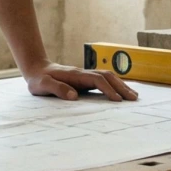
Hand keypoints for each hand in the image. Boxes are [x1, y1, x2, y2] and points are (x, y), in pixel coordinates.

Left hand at [23, 62, 137, 101]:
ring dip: (121, 85)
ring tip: (133, 96)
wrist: (37, 69)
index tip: (117, 100)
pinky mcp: (85, 80)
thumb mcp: (43, 85)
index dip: (108, 89)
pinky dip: (115, 85)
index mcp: (75, 75)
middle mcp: (83, 73)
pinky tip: (122, 93)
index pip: (96, 80)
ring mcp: (85, 76)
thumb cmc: (39, 79)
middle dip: (121, 86)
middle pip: (107, 76)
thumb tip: (74, 96)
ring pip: (108, 77)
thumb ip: (57, 89)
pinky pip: (104, 81)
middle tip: (133, 99)